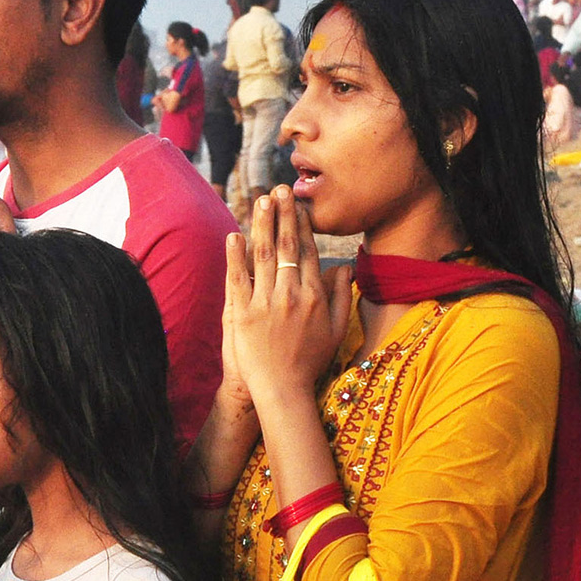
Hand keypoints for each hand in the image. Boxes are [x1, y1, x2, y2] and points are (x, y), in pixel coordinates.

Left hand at [223, 187, 349, 408]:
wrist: (282, 391)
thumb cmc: (311, 361)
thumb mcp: (337, 330)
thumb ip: (343, 296)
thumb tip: (346, 266)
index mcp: (315, 296)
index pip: (306, 252)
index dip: (301, 226)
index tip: (298, 205)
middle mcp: (292, 295)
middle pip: (285, 246)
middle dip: (283, 214)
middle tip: (279, 189)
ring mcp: (266, 304)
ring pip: (262, 256)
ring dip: (262, 225)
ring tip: (260, 201)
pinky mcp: (243, 315)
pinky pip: (238, 279)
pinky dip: (235, 256)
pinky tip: (233, 235)